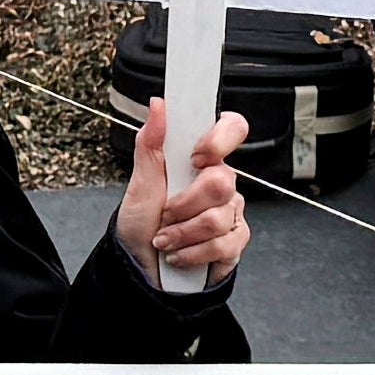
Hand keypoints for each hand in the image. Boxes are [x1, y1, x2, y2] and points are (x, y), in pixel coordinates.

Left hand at [119, 99, 249, 286]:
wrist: (141, 268)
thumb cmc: (142, 225)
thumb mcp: (139, 184)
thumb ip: (150, 144)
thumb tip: (158, 106)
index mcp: (201, 161)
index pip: (232, 129)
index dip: (219, 139)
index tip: (195, 157)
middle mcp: (220, 183)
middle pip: (221, 182)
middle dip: (184, 204)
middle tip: (165, 214)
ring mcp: (231, 212)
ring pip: (217, 218)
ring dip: (181, 233)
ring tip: (165, 239)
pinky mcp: (235, 241)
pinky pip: (223, 244)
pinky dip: (192, 252)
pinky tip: (179, 254)